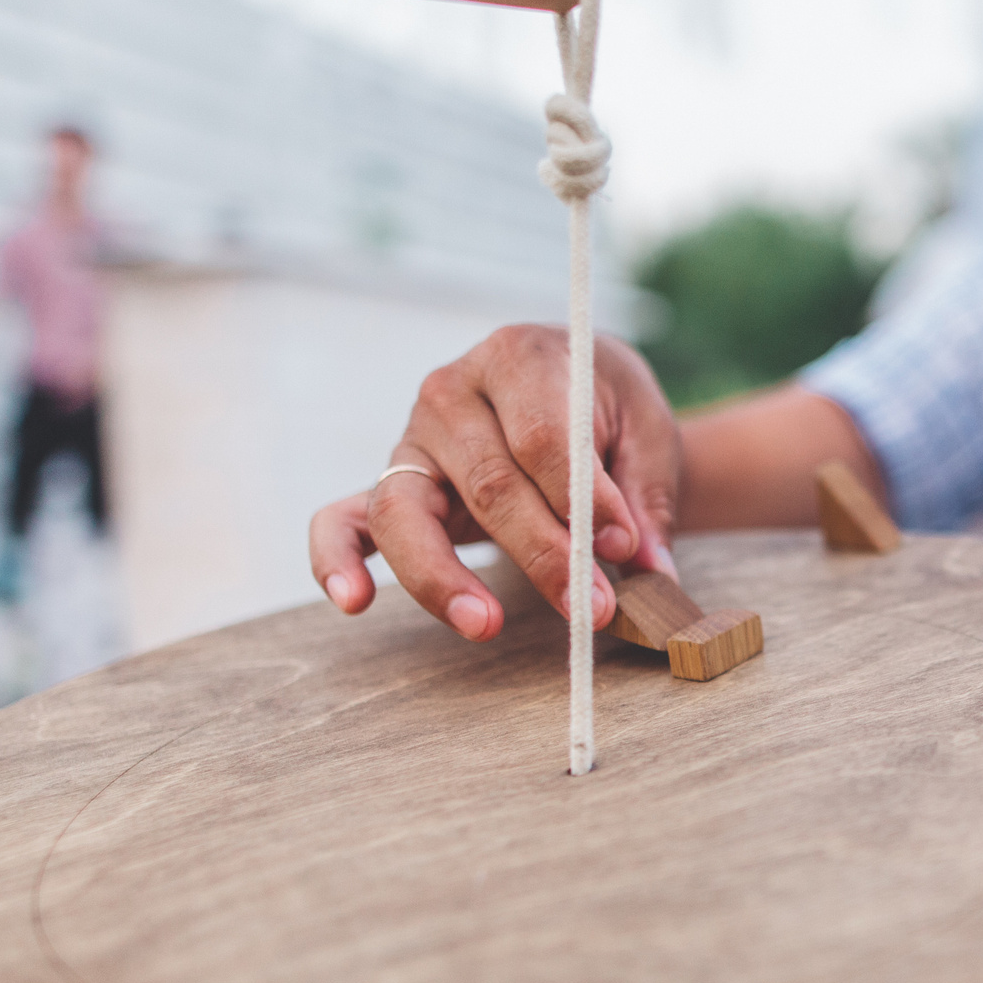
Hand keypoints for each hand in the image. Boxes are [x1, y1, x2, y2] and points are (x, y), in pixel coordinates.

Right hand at [308, 327, 680, 639]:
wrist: (578, 398)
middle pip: (489, 483)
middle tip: (590, 608)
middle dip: (543, 555)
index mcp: (517, 357)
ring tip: (486, 624)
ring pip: (407, 512)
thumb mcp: (644, 432)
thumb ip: (643, 497)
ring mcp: (410, 440)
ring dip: (445, 577)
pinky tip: (354, 601)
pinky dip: (337, 560)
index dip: (583, 501)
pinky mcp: (388, 485)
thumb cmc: (608, 413)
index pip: (543, 438)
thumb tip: (645, 566)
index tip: (624, 548)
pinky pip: (341, 521)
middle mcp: (450, 393)